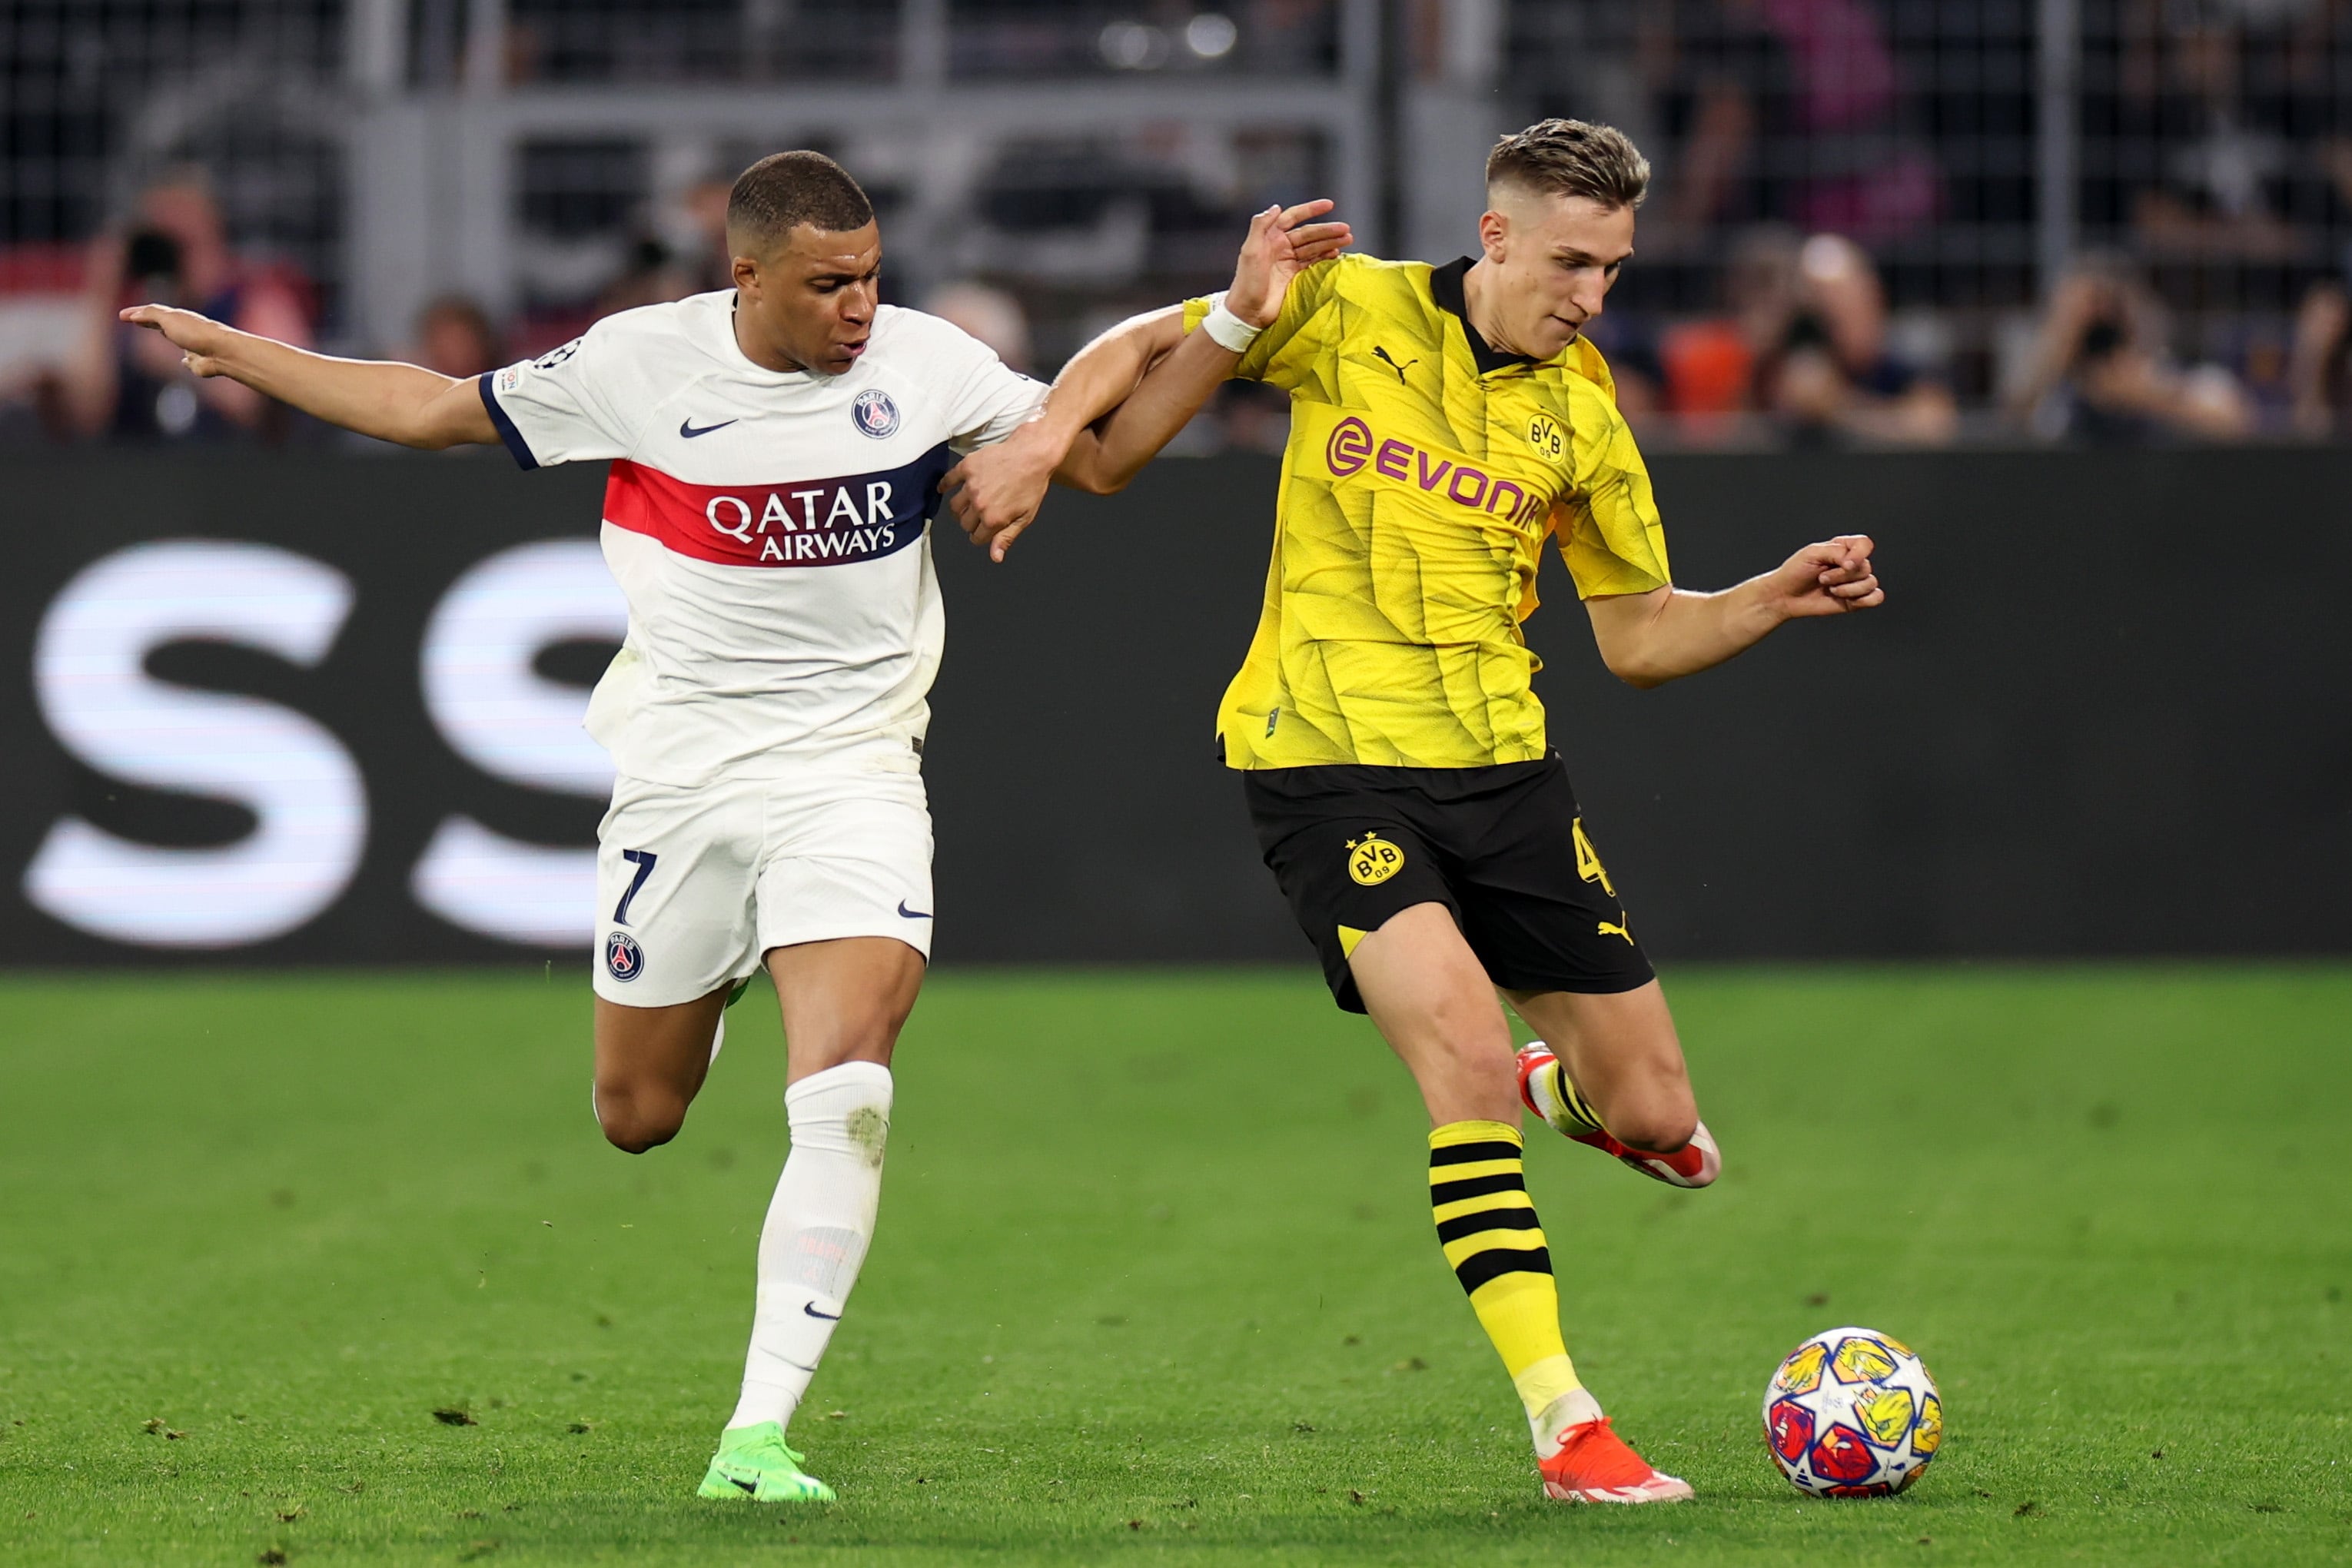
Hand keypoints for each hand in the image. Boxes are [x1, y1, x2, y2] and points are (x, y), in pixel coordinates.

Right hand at [119, 304, 231, 375]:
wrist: (222, 352)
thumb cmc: (195, 333)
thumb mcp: (169, 318)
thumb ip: (151, 315)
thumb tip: (134, 315)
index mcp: (177, 318)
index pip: (152, 313)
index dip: (137, 314)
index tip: (122, 315)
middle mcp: (186, 331)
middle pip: (164, 324)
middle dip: (151, 322)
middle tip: (137, 320)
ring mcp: (193, 347)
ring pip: (178, 339)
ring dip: (170, 336)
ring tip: (162, 333)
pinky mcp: (199, 363)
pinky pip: (189, 362)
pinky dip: (185, 361)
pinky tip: (184, 362)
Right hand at [939, 419, 1061, 562]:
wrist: (1032, 455)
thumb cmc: (1032, 485)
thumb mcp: (1025, 517)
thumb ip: (1007, 537)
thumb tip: (995, 557)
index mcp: (993, 519)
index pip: (976, 537)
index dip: (981, 536)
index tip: (984, 530)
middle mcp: (979, 504)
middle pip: (964, 523)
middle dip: (971, 523)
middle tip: (980, 515)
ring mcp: (971, 485)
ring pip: (955, 506)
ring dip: (960, 509)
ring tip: (968, 504)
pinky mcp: (967, 467)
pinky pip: (948, 480)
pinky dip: (944, 486)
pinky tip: (943, 489)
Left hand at [1224, 199, 1351, 328]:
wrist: (1248, 312)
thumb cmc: (1247, 282)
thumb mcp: (1250, 251)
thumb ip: (1260, 226)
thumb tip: (1276, 207)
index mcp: (1270, 237)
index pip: (1293, 217)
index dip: (1311, 210)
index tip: (1329, 205)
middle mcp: (1280, 246)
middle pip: (1309, 233)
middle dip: (1327, 230)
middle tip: (1346, 229)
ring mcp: (1288, 261)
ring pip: (1314, 247)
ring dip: (1330, 242)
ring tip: (1348, 239)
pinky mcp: (1294, 276)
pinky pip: (1313, 262)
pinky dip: (1325, 257)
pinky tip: (1336, 254)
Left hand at [1767, 534, 1882, 617]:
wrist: (1785, 596)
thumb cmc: (1795, 572)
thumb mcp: (1812, 553)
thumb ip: (1836, 552)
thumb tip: (1855, 563)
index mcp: (1843, 548)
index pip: (1865, 544)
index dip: (1859, 554)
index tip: (1845, 564)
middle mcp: (1852, 564)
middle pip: (1865, 567)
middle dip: (1841, 576)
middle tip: (1822, 578)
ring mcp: (1855, 582)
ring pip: (1870, 583)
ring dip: (1847, 589)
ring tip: (1829, 589)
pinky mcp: (1856, 600)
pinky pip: (1876, 598)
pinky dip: (1864, 600)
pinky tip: (1846, 600)